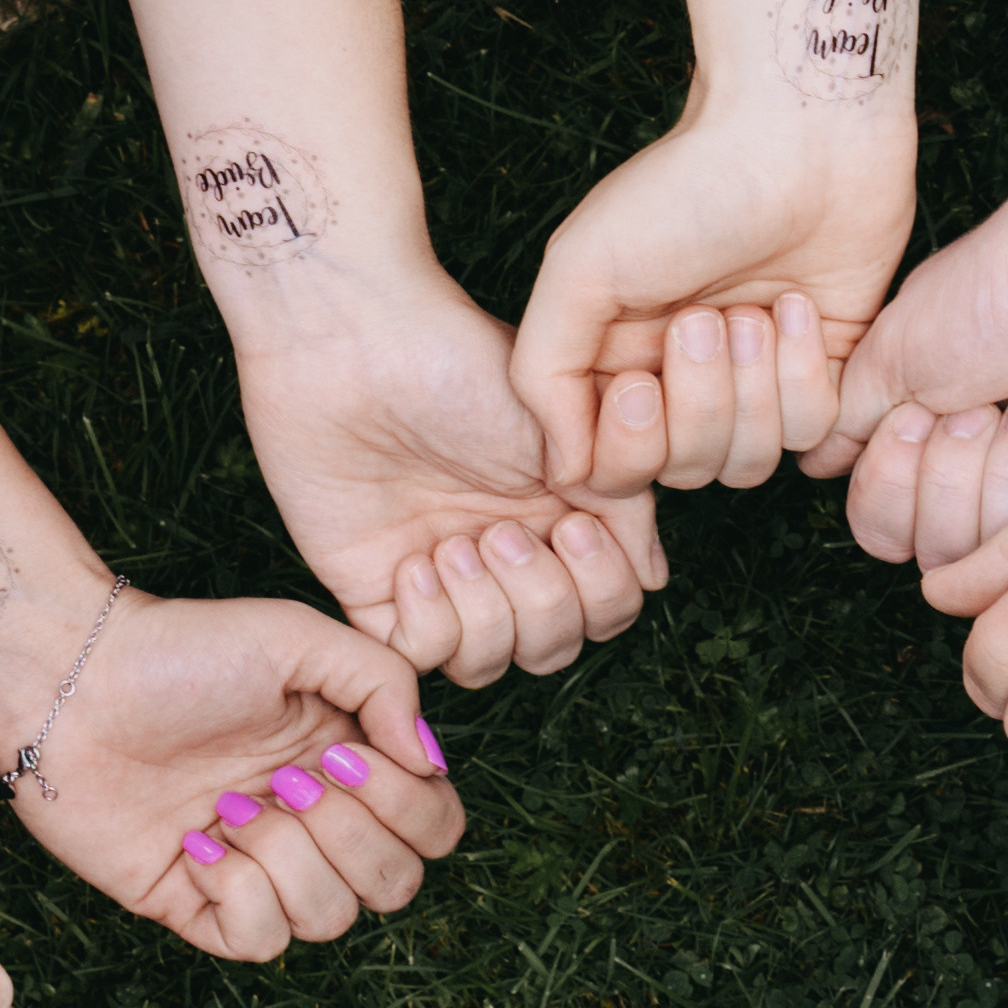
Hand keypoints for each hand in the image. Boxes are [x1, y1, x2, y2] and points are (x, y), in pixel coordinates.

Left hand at [5, 591, 464, 962]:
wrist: (70, 681)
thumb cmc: (180, 650)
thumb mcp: (300, 637)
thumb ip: (386, 683)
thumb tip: (427, 761)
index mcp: (351, 769)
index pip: (434, 830)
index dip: (407, 810)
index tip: (340, 756)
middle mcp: (314, 826)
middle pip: (396, 886)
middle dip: (347, 836)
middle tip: (283, 779)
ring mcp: (258, 870)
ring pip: (331, 920)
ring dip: (286, 858)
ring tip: (228, 805)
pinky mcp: (198, 905)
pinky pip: (261, 942)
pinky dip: (237, 892)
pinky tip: (195, 842)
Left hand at [237, 271, 661, 686]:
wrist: (356, 344)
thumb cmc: (461, 362)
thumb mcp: (572, 430)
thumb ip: (623, 507)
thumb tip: (651, 576)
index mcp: (556, 521)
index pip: (605, 610)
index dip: (599, 591)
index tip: (570, 528)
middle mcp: (503, 559)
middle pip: (552, 647)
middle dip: (539, 603)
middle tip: (499, 532)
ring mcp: (443, 580)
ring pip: (491, 663)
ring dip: (485, 615)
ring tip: (450, 544)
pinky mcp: (378, 594)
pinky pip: (423, 657)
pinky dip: (431, 623)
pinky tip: (412, 562)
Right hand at [510, 109, 915, 497]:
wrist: (798, 130)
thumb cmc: (683, 188)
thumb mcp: (580, 269)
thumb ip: (545, 375)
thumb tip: (562, 472)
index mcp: (618, 367)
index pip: (615, 472)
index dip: (630, 446)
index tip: (639, 380)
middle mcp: (684, 387)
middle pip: (685, 473)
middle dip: (698, 403)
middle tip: (702, 317)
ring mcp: (754, 385)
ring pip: (749, 462)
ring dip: (751, 387)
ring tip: (754, 308)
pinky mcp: (820, 373)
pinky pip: (812, 433)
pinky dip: (802, 374)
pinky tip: (796, 306)